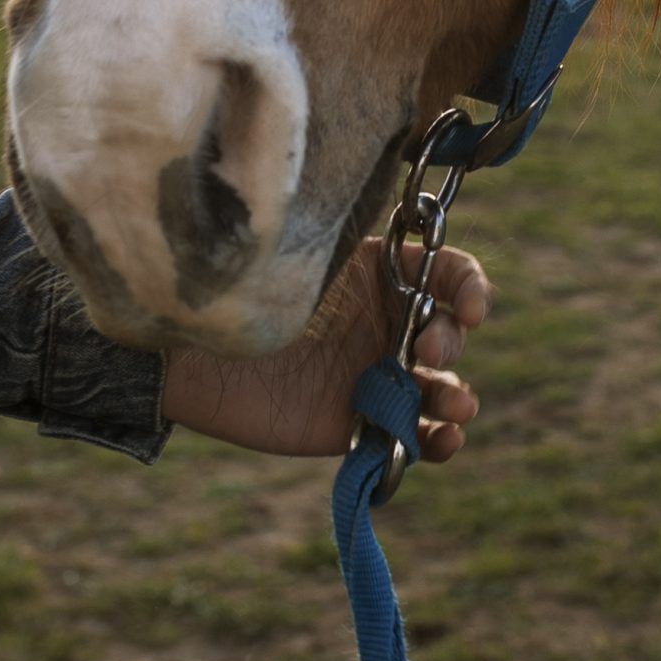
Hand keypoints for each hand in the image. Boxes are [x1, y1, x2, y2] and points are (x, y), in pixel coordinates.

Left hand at [157, 235, 490, 460]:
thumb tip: (404, 220)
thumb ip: (348, 245)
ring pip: (441, 387)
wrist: (189, 357)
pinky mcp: (358, 423)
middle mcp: (386, 323)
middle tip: (425, 353)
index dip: (471, 289)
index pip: (449, 273)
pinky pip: (414, 435)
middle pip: (450, 331)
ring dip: (458, 396)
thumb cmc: (243, 293)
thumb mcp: (300, 257)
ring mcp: (375, 375)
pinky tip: (444, 440)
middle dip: (451, 343)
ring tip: (455, 406)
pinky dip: (440, 440)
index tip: (470, 309)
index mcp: (381, 273)